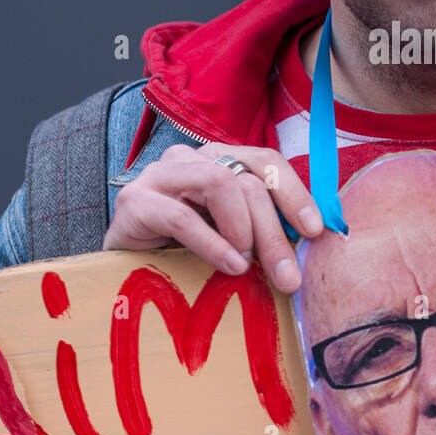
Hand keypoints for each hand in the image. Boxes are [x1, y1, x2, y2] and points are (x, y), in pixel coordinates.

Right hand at [102, 142, 322, 291]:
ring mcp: (160, 174)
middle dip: (274, 231)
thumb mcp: (230, 237)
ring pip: (220, 182)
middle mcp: (191, 158)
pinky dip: (212, 242)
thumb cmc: (182, 254)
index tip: (315, 231)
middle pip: (247, 180)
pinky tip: (228, 264)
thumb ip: (262, 230)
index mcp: (219, 160)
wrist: (120, 270)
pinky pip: (183, 215)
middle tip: (287, 276)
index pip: (266, 161)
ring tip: (245, 264)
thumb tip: (309, 245)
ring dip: (242, 228)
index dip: (295, 193)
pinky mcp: (135, 201)